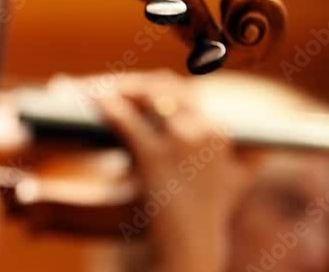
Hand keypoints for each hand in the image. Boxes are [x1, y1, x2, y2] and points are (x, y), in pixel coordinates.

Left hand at [94, 71, 245, 271]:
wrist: (193, 248)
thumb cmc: (203, 215)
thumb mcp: (233, 182)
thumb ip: (242, 158)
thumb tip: (234, 133)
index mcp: (221, 131)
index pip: (182, 92)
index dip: (150, 85)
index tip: (127, 85)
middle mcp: (206, 129)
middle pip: (163, 86)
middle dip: (128, 82)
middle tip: (99, 84)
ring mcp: (182, 140)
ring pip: (145, 94)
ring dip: (114, 86)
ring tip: (87, 88)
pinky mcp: (156, 155)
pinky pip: (125, 120)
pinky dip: (106, 105)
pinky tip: (89, 100)